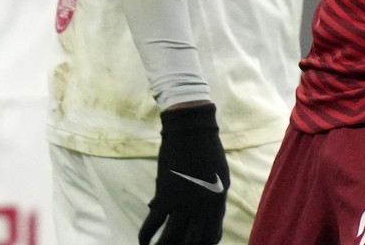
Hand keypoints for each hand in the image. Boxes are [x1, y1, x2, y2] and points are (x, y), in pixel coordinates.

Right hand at [140, 102, 227, 244]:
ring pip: (172, 238)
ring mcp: (183, 202)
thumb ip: (213, 199)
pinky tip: (144, 243)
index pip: (212, 237)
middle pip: (193, 242)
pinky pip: (153, 224)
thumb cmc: (208, 151)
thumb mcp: (220, 178)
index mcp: (218, 202)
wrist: (191, 131)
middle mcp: (202, 207)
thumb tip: (202, 216)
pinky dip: (146, 236)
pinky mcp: (165, 195)